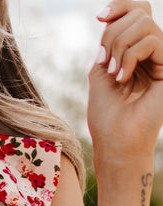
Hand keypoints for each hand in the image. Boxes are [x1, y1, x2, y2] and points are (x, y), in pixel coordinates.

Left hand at [88, 1, 162, 165]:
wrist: (116, 142)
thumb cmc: (106, 116)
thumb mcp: (100, 71)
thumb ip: (107, 43)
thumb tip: (112, 19)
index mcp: (135, 52)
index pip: (136, 11)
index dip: (119, 6)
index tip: (100, 17)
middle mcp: (152, 53)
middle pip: (139, 12)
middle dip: (114, 33)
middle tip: (106, 63)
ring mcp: (162, 60)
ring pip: (144, 23)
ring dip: (120, 45)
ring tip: (114, 73)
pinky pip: (151, 40)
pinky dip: (130, 55)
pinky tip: (123, 77)